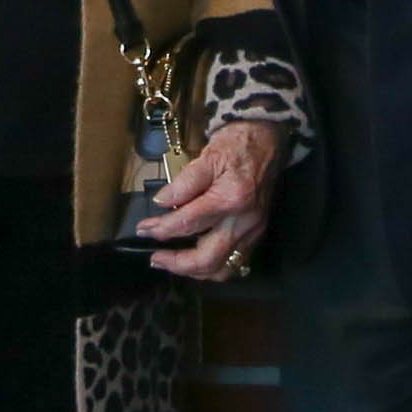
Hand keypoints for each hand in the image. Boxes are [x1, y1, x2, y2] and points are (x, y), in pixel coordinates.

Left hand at [139, 118, 285, 281]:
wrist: (267, 140)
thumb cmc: (236, 145)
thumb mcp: (207, 156)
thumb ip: (184, 183)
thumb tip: (161, 203)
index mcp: (230, 199)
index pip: (189, 223)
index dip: (162, 230)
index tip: (144, 229)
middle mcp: (244, 221)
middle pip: (207, 258)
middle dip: (177, 264)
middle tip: (156, 258)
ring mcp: (253, 231)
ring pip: (223, 269)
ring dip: (196, 272)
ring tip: (174, 264)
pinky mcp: (257, 234)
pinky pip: (235, 263)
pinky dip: (214, 267)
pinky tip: (198, 260)